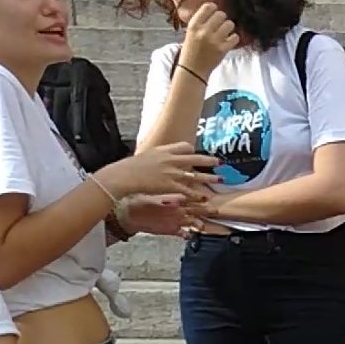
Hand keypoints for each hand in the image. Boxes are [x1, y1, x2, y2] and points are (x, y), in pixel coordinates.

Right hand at [95, 143, 219, 199]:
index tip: (196, 153)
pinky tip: (204, 197)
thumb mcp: (145, 156)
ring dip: (209, 178)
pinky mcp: (170, 186)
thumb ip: (156, 156)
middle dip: (209, 160)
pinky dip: (196, 194)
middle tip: (219, 162)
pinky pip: (187, 191)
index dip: (192, 150)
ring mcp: (172, 173)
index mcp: (164, 151)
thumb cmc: (129, 168)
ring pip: (196, 175)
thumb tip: (159, 158)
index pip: (184, 146)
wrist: (123, 176)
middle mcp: (171, 160)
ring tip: (221, 179)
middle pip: (195, 158)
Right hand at [119, 194, 205, 236]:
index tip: (208, 197)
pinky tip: (189, 235)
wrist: (130, 214)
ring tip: (204, 225)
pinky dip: (187, 234)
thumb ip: (169, 191)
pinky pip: (183, 233)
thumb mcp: (156, 192)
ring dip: (200, 223)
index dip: (201, 198)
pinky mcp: (171, 230)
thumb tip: (177, 189)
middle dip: (207, 210)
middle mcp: (179, 210)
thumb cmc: (140, 200)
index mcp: (176, 199)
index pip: (193, 198)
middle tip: (215, 210)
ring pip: (193, 222)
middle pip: (197, 210)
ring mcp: (176, 221)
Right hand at [178, 3, 239, 76]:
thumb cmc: (191, 50)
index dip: (214, 8)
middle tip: (220, 25)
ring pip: (230, 24)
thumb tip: (215, 11)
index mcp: (194, 25)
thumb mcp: (191, 33)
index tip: (214, 12)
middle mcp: (204, 31)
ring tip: (224, 33)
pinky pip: (235, 37)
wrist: (192, 69)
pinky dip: (234, 38)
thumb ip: (201, 22)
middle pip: (221, 14)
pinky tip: (228, 41)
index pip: (208, 7)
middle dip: (222, 19)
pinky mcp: (223, 49)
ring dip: (228, 28)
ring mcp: (214, 40)